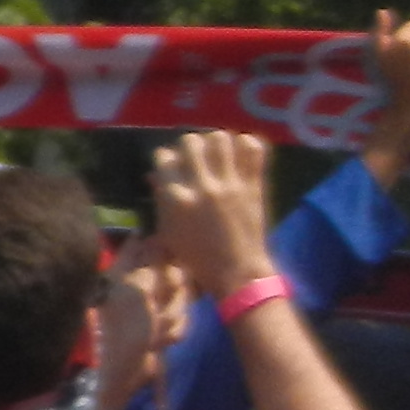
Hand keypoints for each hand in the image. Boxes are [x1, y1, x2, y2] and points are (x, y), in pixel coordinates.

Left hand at [95, 231, 191, 378]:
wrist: (125, 375)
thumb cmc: (125, 332)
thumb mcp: (138, 292)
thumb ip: (151, 264)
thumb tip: (155, 237)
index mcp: (122, 272)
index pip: (145, 243)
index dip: (161, 249)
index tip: (167, 260)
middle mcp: (138, 283)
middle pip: (172, 268)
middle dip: (172, 291)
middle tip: (157, 306)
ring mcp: (152, 304)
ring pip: (182, 294)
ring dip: (173, 315)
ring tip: (156, 333)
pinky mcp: (164, 322)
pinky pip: (184, 316)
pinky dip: (175, 330)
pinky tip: (161, 342)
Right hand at [149, 130, 278, 292]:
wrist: (236, 270)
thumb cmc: (196, 256)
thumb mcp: (168, 231)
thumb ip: (161, 199)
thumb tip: (156, 174)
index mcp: (175, 198)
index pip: (164, 158)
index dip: (168, 158)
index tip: (174, 165)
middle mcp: (201, 186)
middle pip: (191, 142)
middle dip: (191, 146)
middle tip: (198, 157)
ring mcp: (230, 184)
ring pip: (222, 139)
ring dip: (218, 143)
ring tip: (220, 154)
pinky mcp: (254, 186)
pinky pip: (254, 150)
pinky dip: (248, 146)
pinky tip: (241, 155)